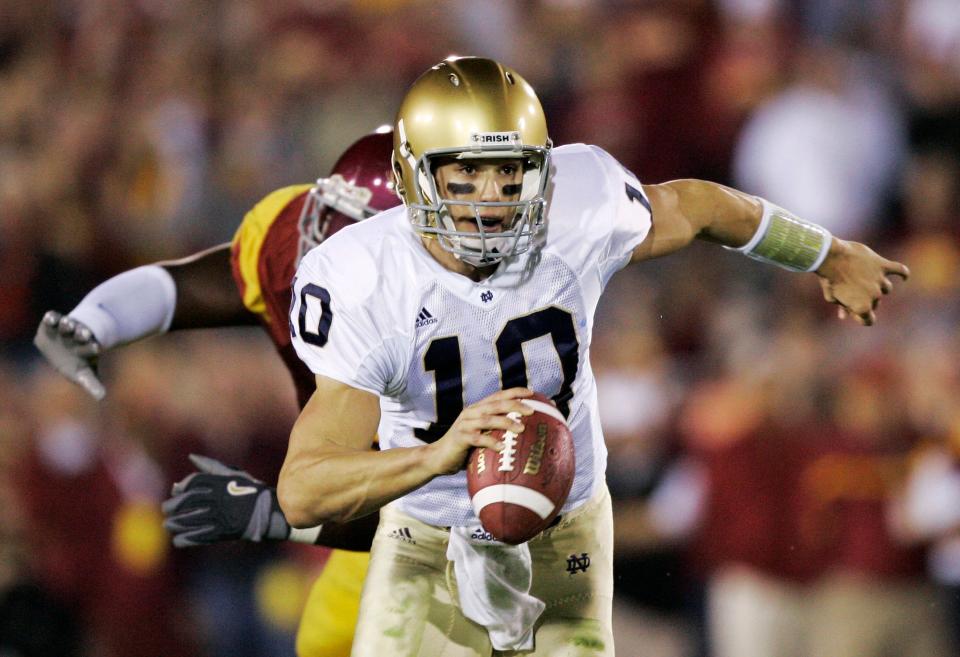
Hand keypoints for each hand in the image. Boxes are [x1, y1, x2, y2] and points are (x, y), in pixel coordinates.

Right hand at [33, 311, 105, 399]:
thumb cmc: (77, 363)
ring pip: (68, 323)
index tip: (97, 348)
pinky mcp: (51, 323)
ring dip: (68, 323)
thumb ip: (91, 384)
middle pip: (82, 333)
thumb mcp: (84, 374)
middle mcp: (77, 336)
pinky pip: (52, 317)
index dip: (92, 348)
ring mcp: (65, 329)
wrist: (64, 345)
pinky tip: (50, 318)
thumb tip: (102, 397)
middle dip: (82, 333)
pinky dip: (51, 317)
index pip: (92, 347)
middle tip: (84, 333)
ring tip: (68, 323)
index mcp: (87, 348)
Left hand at [161, 454, 289, 546]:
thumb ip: (211, 466)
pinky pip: (197, 537)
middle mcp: (217, 499)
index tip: (176, 491)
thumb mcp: (233, 474)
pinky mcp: (221, 532)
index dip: (181, 488)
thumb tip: (191, 456)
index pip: (192, 483)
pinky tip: (179, 539)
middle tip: (166, 511)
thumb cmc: (250, 491)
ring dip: (174, 524)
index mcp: (220, 483)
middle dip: (171, 507)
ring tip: (169, 525)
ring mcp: (219, 516)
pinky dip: (184, 539)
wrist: (268, 513)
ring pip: (188, 520)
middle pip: (185, 502)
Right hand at [427, 388, 533, 475]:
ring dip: (506, 422)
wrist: (438, 457)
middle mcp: (471, 412)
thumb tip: (523, 434)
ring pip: (488, 419)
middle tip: (531, 411)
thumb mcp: (481, 434)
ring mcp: (464, 424)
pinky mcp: (460, 438)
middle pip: (496, 404)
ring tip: (521, 429)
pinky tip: (501, 447)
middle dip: (515, 405)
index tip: (532, 393)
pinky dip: (490, 442)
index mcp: (477, 408)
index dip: (515, 392)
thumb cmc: (464, 448)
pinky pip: (477, 439)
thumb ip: (495, 431)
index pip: (498, 395)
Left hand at [816, 239, 908, 325]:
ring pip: (886, 288)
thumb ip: (842, 306)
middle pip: (876, 303)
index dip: (860, 317)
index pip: (868, 320)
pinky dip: (903, 273)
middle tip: (851, 288)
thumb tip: (844, 316)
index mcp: (862, 307)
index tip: (852, 310)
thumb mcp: (832, 297)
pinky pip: (900, 269)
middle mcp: (874, 296)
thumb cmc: (828, 279)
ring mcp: (880, 280)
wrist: (829, 257)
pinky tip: (903, 277)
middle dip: (865, 299)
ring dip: (877, 286)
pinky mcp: (883, 265)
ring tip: (863, 277)